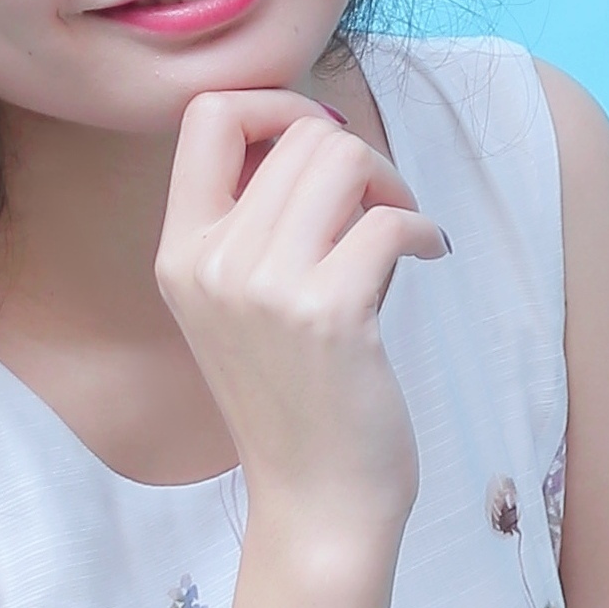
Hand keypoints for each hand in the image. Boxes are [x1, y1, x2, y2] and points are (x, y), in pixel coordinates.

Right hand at [155, 88, 448, 543]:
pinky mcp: (327, 313)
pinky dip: (422, 230)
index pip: (206, 116)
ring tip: (400, 232)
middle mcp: (211, 262)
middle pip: (299, 134)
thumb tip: (322, 132)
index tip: (317, 140)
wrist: (316, 504)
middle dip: (357, 155)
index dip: (273, 103)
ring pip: (343, 157)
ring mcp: (264, 288)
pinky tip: (428, 259)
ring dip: (390, 183)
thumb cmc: (295, 400)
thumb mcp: (242, 305)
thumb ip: (260, 223)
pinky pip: (388, 220)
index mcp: (180, 253)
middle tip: (381, 207)